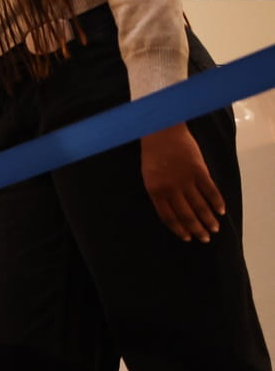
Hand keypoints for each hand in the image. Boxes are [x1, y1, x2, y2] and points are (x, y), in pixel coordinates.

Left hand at [141, 123, 224, 242]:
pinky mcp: (199, 170)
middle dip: (197, 229)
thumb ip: (160, 192)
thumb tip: (174, 211)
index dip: (179, 229)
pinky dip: (217, 202)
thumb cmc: (153, 154)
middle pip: (186, 214)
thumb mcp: (149, 176)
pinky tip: (221, 211)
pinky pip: (210, 191)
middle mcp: (170, 188)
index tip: (188, 237)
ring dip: (209, 219)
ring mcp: (185, 179)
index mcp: (154, 191)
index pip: (168, 216)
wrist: (162, 132)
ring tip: (215, 228)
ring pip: (200, 205)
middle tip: (205, 238)